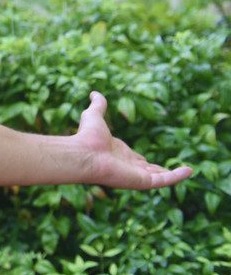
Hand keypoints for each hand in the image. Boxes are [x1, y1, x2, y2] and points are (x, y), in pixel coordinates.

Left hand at [74, 92, 191, 188]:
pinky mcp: (143, 181)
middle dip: (159, 170)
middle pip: (148, 170)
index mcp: (119, 153)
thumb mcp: (94, 116)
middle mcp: (128, 166)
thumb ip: (98, 105)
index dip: (141, 160)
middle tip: (171, 170)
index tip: (146, 160)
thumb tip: (94, 92)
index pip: (134, 159)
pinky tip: (189, 171)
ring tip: (188, 171)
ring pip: (159, 176)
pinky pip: (165, 180)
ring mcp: (136, 175)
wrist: (84, 153)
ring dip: (173, 174)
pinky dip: (177, 176)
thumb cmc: (87, 136)